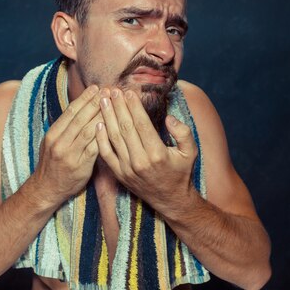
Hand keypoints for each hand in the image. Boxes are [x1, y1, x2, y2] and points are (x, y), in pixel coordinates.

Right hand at [32, 85, 102, 203]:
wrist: (46, 189)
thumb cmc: (53, 164)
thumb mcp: (53, 143)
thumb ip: (66, 128)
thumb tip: (82, 109)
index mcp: (53, 134)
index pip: (70, 111)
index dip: (84, 98)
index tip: (96, 88)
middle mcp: (59, 142)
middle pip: (79, 118)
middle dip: (95, 102)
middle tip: (108, 90)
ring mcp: (69, 154)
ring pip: (87, 131)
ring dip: (101, 116)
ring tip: (113, 105)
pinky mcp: (80, 166)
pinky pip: (93, 148)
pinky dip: (102, 136)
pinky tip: (111, 127)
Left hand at [95, 88, 197, 209]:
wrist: (170, 199)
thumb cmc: (180, 172)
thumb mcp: (191, 152)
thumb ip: (183, 133)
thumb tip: (170, 118)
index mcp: (157, 154)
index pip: (141, 124)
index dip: (133, 106)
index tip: (128, 92)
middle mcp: (140, 161)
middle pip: (125, 128)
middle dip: (117, 107)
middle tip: (112, 90)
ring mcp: (127, 169)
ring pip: (113, 138)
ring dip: (107, 117)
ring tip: (103, 100)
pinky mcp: (119, 174)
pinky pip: (106, 154)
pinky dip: (100, 138)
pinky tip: (98, 123)